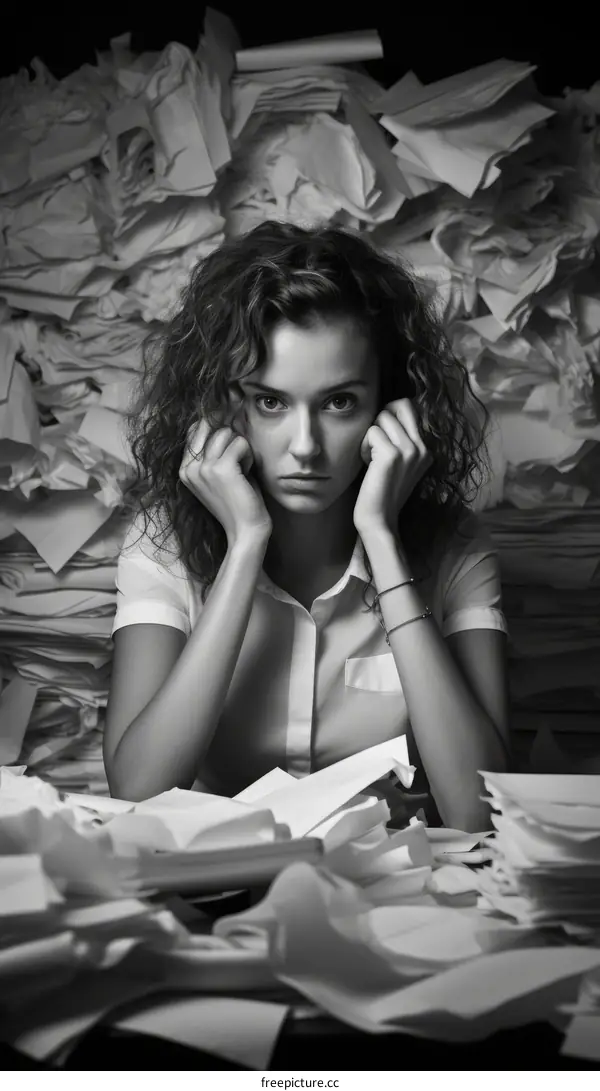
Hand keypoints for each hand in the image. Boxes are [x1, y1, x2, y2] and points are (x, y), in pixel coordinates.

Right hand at [179, 418, 271, 545]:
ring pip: (226, 432)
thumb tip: (220, 415)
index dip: (217, 427)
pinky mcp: (220, 469)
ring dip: (241, 448)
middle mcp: (188, 467)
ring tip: (242, 469)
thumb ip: (214, 450)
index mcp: (184, 468)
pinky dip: (249, 455)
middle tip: (238, 462)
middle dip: (230, 438)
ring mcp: (202, 468)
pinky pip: (240, 442)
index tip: (230, 442)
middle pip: (210, 426)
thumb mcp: (219, 473)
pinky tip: (247, 474)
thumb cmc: (238, 501)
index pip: (197, 428)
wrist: (245, 530)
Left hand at [353, 399, 432, 536]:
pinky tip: (368, 465)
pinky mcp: (392, 455)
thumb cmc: (381, 490)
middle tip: (376, 444)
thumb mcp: (398, 462)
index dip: (389, 415)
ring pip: (383, 416)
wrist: (379, 520)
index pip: (409, 406)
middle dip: (381, 418)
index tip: (382, 439)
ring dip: (370, 435)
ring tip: (372, 458)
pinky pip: (371, 432)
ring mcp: (410, 450)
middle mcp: (422, 447)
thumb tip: (387, 410)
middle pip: (398, 405)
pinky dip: (364, 447)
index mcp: (426, 449)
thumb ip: (400, 438)